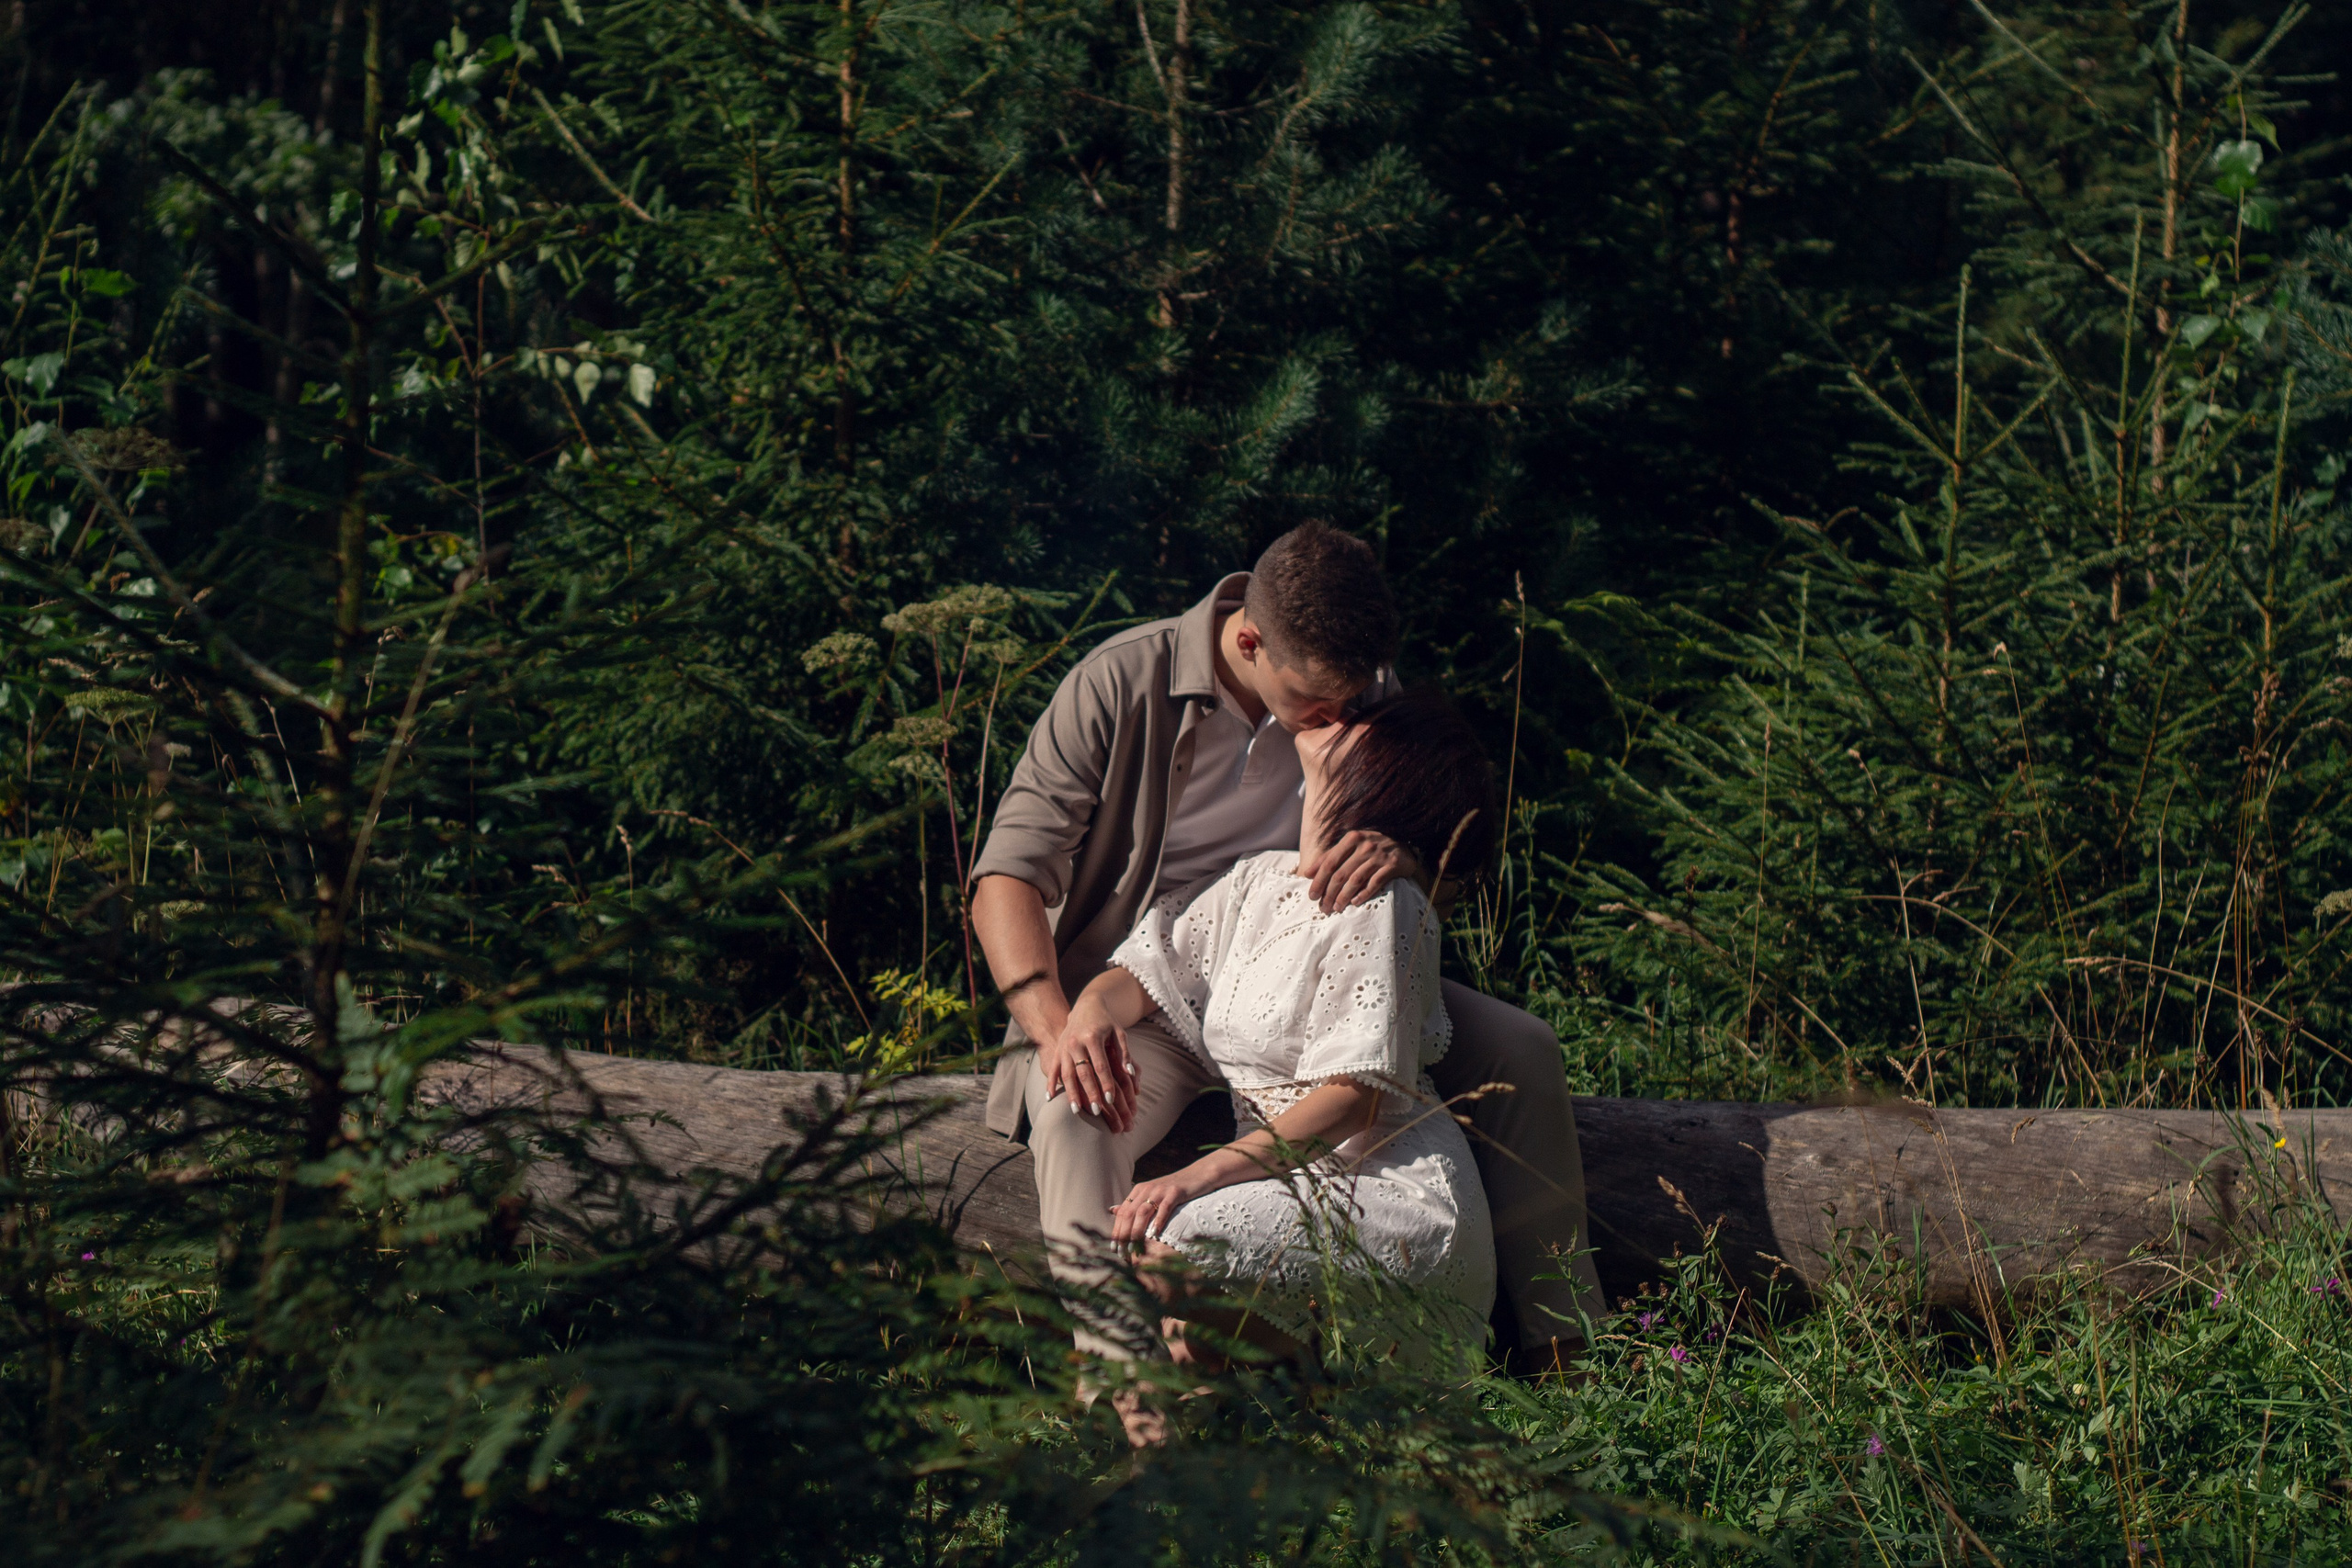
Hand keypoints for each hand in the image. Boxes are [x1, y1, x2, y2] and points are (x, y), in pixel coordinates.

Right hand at [1043, 1004, 1138, 1132]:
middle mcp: (1075, 1042)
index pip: (1100, 1065)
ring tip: (1076, 1111)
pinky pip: (1053, 1070)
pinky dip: (1050, 1084)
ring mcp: (1064, 1047)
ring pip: (1066, 1074)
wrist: (1086, 1007)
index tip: (1111, 1100)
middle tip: (1096, 1111)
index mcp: (1092, 1037)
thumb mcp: (1119, 1033)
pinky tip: (1050, 1099)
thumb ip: (1125, 1053)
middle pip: (1083, 1072)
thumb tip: (1130, 1073)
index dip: (1105, 1083)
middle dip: (1089, 1092)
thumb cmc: (1106, 1023)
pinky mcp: (1057, 1050)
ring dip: (1071, 1093)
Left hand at [1111, 1165, 1217, 1243]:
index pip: (1122, 1213)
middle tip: (1123, 1253)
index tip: (1114, 1249)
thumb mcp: (1150, 1194)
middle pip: (1129, 1214)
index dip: (1116, 1231)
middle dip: (1124, 1235)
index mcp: (1138, 1190)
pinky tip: (1155, 1234)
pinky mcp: (1175, 1191)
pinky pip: (1165, 1207)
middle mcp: (1147, 1189)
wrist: (1198, 1175)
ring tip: (1135, 1248)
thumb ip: (1133, 1203)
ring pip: (1143, 1212)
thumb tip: (1112, 1210)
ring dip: (1137, 1232)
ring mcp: (1161, 1190)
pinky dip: (1158, 1221)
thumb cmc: (1173, 1189)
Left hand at [1303, 829, 1416, 912]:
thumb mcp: (1351, 846)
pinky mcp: (1392, 865)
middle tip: (1323, 907)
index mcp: (1352, 838)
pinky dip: (1363, 894)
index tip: (1311, 895)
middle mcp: (1365, 845)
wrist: (1404, 846)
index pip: (1329, 862)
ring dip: (1343, 897)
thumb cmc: (1371, 848)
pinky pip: (1374, 883)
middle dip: (1329, 893)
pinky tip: (1355, 903)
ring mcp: (1379, 855)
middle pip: (1340, 874)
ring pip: (1355, 880)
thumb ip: (1330, 856)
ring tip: (1336, 908)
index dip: (1319, 880)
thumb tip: (1307, 873)